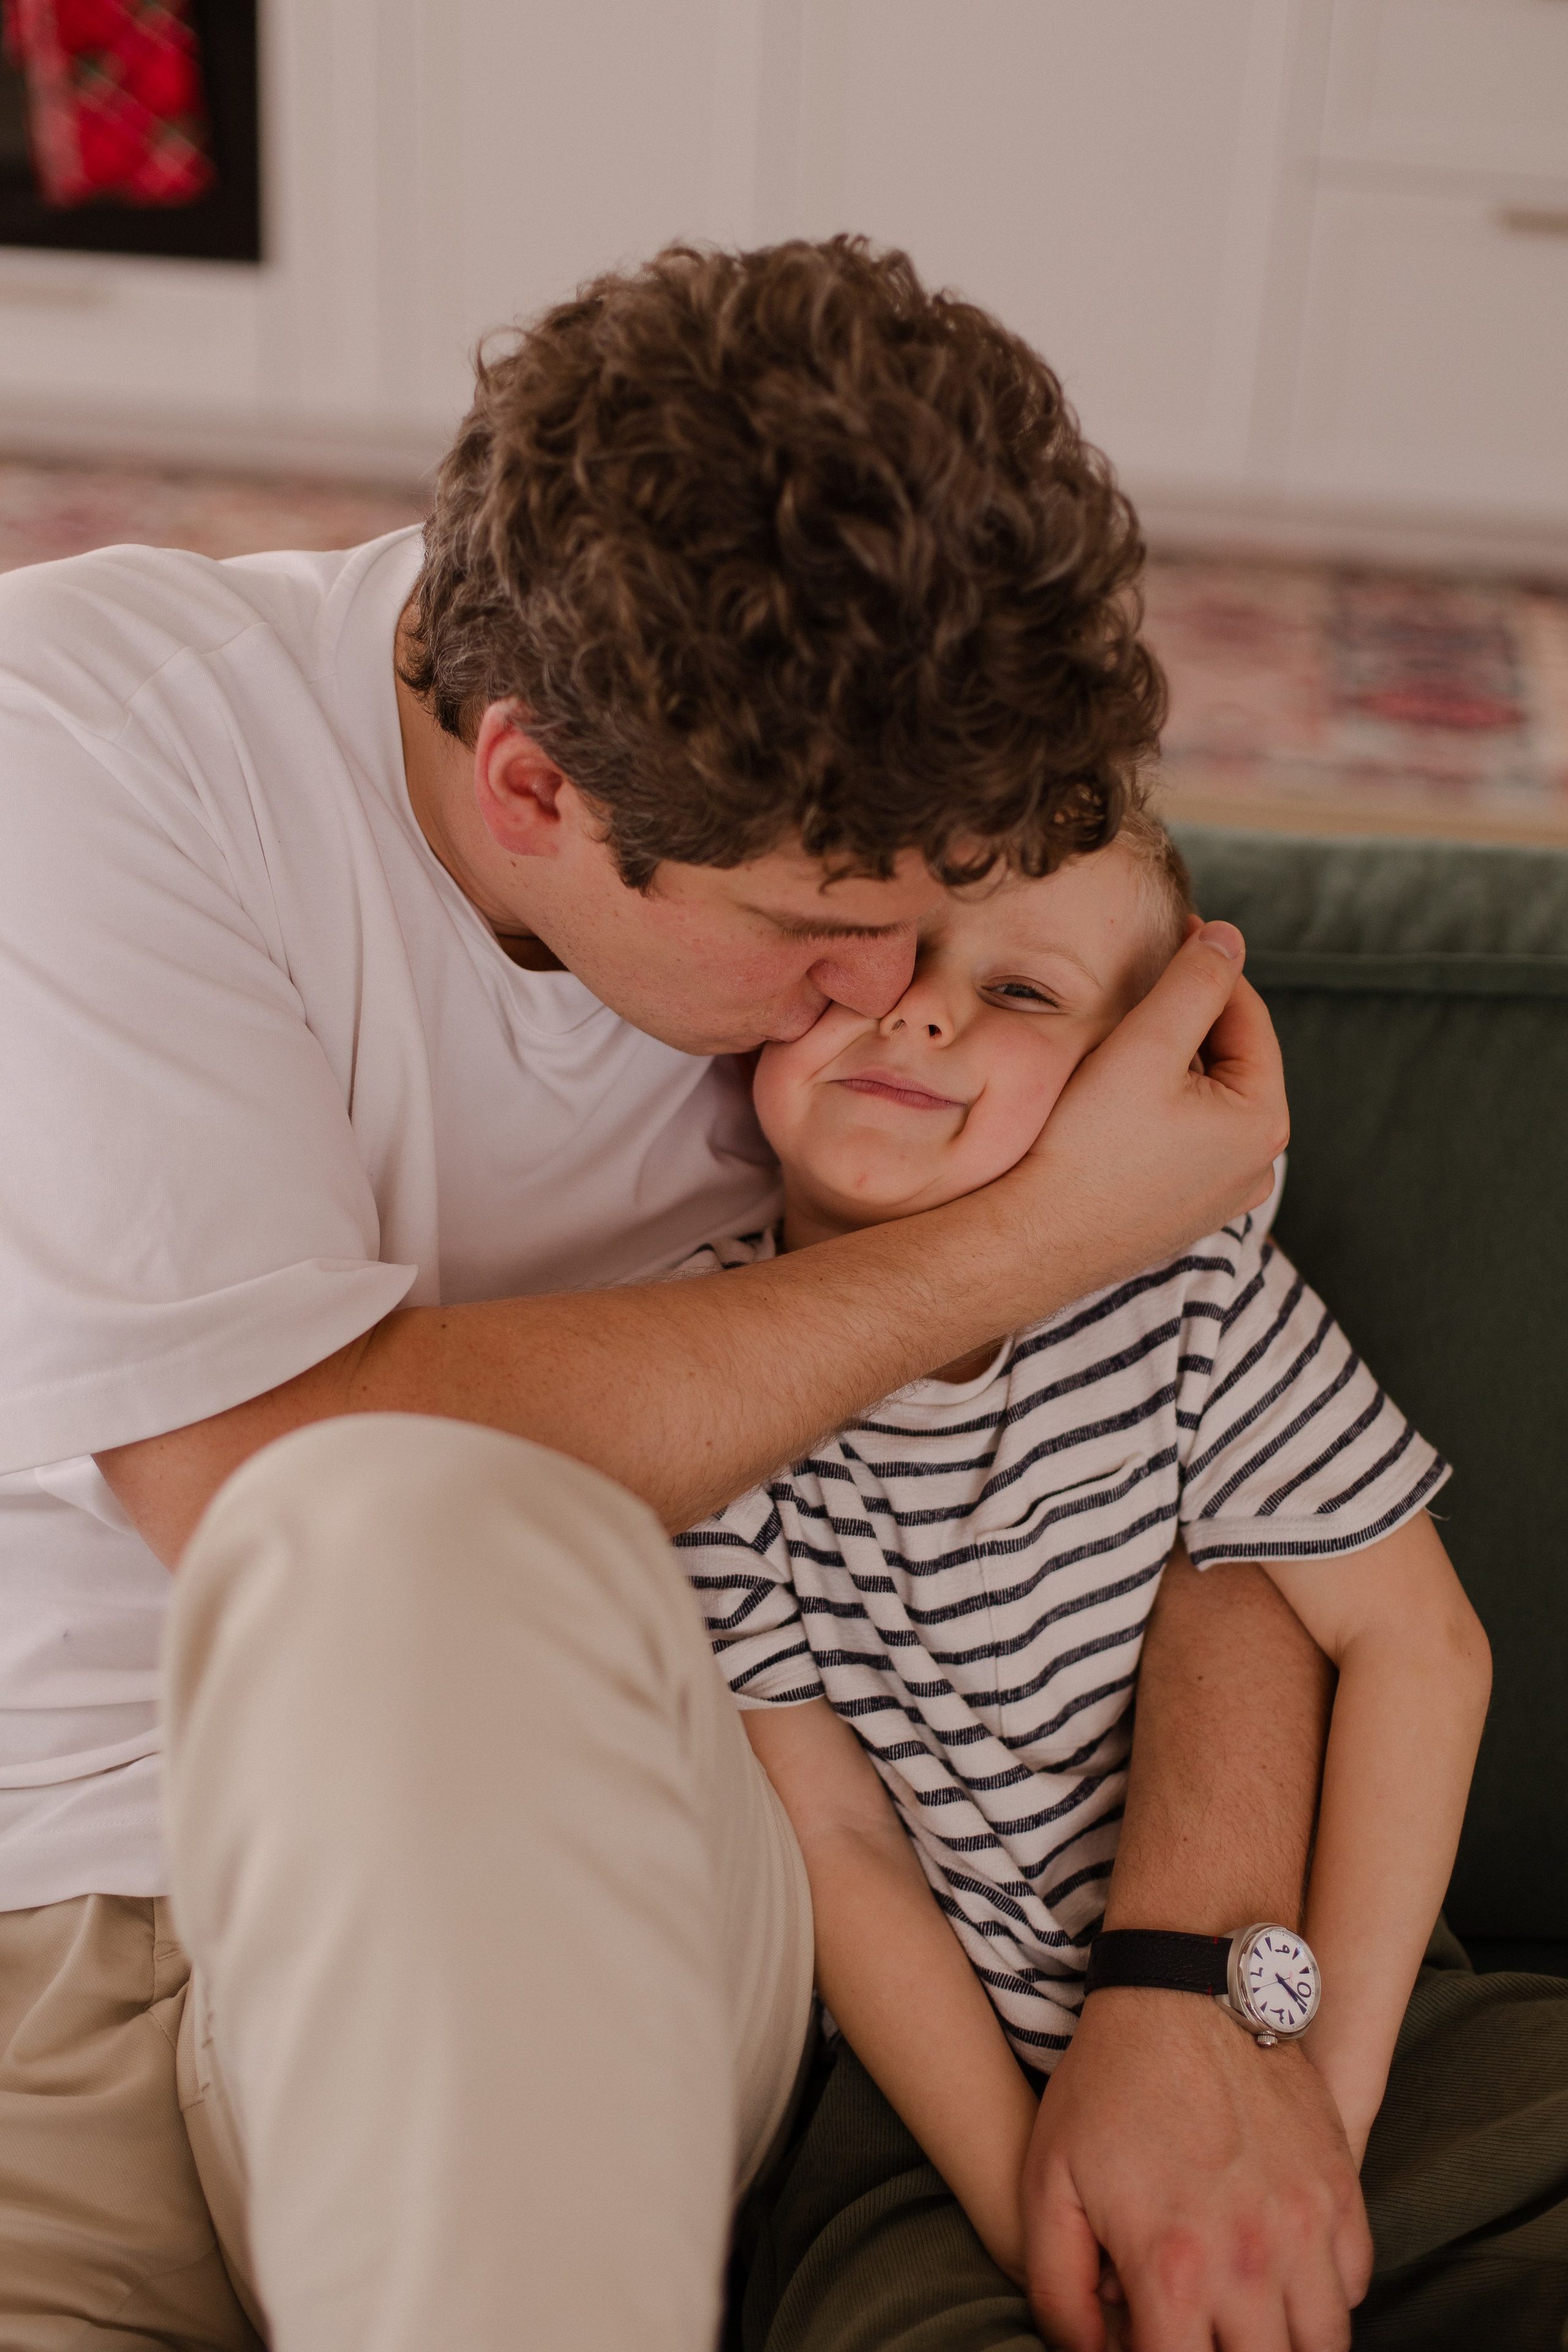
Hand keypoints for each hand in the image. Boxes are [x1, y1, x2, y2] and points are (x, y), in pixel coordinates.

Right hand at [1000, 923, 1287, 1319]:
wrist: (1034, 1239)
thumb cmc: (1087, 1146)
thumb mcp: (1146, 1045)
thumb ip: (1196, 982)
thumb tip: (1227, 938)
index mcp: (1264, 1122)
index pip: (1248, 1017)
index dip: (1208, 967)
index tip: (1174, 931)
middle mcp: (1256, 1167)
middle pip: (1228, 1059)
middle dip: (1189, 1017)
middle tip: (1141, 981)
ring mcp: (1220, 1196)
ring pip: (1204, 1100)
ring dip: (1172, 1061)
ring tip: (1124, 1036)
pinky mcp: (1181, 1213)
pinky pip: (1182, 1140)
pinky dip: (1158, 1108)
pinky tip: (1115, 1097)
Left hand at [1022, 1988, 1370, 2351]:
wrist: (1184, 1986)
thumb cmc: (1108, 2081)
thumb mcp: (1047, 2180)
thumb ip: (1058, 2288)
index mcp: (1174, 2268)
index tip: (1147, 2339)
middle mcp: (1251, 2259)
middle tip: (1196, 2329)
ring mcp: (1307, 2224)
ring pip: (1322, 2345)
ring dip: (1281, 2343)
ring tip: (1241, 2320)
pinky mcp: (1341, 2187)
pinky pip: (1352, 2284)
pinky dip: (1323, 2296)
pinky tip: (1280, 2273)